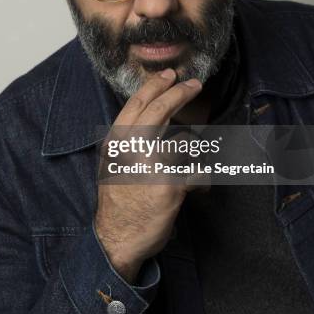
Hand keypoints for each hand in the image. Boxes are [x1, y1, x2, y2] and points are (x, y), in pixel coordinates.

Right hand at [95, 68, 202, 282]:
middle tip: (194, 84)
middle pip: (160, 110)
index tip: (169, 75)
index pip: (136, 104)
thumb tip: (153, 118)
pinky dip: (202, 181)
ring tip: (190, 166)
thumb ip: (127, 141)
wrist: (116, 238)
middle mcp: (132, 149)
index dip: (155, 86)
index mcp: (116, 143)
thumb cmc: (118, 201)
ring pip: (185, 141)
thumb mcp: (112, 164)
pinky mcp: (171, 185)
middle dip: (180, 92)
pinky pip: (198, 173)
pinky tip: (198, 189)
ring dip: (194, 153)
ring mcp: (152, 165)